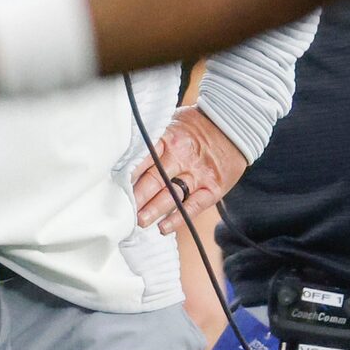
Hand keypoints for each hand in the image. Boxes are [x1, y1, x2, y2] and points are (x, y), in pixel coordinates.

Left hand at [130, 105, 247, 229]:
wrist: (234, 126)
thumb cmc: (196, 126)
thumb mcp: (171, 122)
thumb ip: (152, 139)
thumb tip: (123, 155)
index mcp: (169, 138)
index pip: (144, 157)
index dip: (128, 173)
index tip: (114, 187)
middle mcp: (183, 156)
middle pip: (155, 179)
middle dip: (137, 197)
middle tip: (122, 210)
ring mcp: (199, 173)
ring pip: (172, 194)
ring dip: (154, 210)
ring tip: (139, 221)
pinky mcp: (214, 187)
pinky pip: (194, 206)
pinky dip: (178, 218)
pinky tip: (163, 228)